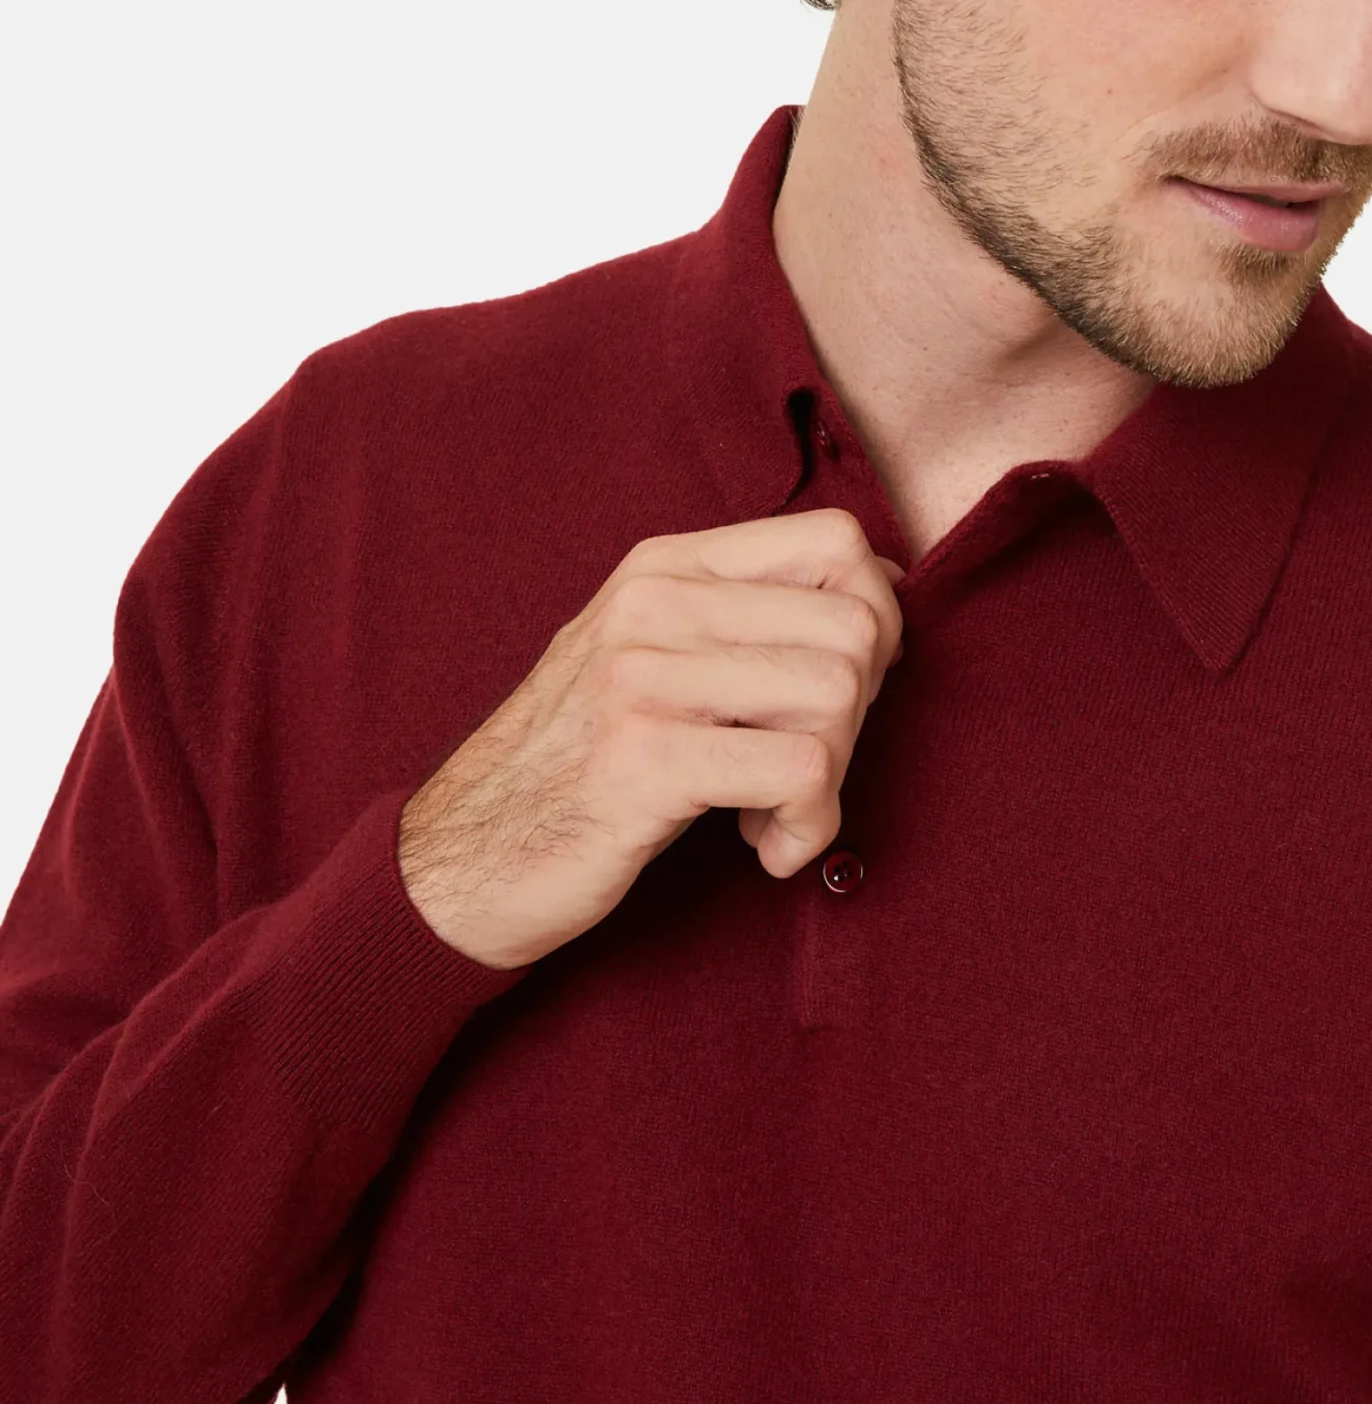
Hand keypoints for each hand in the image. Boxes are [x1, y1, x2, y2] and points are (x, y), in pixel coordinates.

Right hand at [396, 508, 906, 969]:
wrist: (459, 860)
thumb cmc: (579, 763)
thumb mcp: (651, 656)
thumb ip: (744, 615)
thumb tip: (880, 584)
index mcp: (665, 565)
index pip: (838, 542)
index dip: (875, 621)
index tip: (839, 692)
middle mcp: (653, 602)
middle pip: (854, 627)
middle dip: (858, 717)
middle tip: (805, 768)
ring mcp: (642, 676)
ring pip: (836, 695)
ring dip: (832, 779)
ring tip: (778, 814)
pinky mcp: (644, 758)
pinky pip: (800, 771)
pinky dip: (807, 826)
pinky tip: (764, 849)